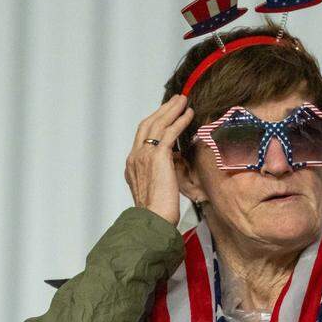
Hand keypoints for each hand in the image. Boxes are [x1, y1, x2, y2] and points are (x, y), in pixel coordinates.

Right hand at [124, 95, 194, 225]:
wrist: (152, 220)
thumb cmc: (156, 213)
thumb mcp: (153, 190)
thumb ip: (158, 176)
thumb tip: (169, 169)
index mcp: (132, 165)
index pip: (142, 137)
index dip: (154, 122)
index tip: (165, 115)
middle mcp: (135, 156)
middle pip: (148, 124)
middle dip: (162, 110)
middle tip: (175, 100)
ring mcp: (145, 155)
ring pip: (158, 124)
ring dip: (172, 110)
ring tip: (183, 101)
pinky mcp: (158, 156)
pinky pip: (169, 132)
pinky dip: (179, 121)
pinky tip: (189, 114)